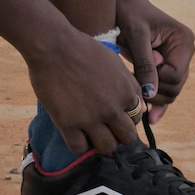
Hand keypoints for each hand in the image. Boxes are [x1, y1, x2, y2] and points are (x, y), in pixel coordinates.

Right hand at [26, 32, 142, 154]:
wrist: (54, 46)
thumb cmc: (84, 49)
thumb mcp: (115, 62)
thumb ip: (129, 84)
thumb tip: (140, 106)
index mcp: (126, 93)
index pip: (137, 118)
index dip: (127, 119)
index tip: (116, 117)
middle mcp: (112, 109)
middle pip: (127, 138)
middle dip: (119, 136)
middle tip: (107, 130)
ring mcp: (90, 118)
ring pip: (106, 147)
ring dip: (101, 144)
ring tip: (92, 136)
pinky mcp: (67, 123)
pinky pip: (79, 148)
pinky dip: (78, 145)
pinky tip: (74, 135)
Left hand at [115, 0, 194, 123]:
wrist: (121, 2)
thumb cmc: (129, 12)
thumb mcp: (136, 36)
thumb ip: (144, 64)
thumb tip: (151, 94)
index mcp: (184, 41)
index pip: (176, 75)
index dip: (158, 80)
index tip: (140, 71)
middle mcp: (184, 52)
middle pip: (175, 87)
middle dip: (156, 91)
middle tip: (135, 85)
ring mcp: (175, 60)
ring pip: (170, 92)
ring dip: (153, 96)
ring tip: (135, 93)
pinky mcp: (164, 67)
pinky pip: (164, 89)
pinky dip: (157, 102)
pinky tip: (149, 118)